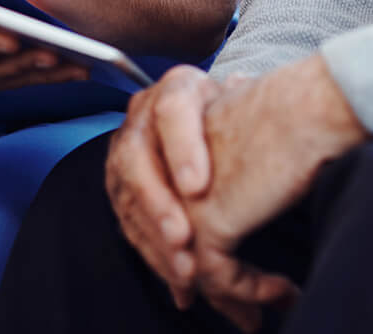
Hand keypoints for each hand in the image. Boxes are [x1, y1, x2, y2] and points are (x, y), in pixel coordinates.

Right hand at [106, 66, 224, 307]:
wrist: (210, 120)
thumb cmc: (235, 111)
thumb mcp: (246, 99)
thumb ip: (249, 100)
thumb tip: (246, 89)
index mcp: (178, 88)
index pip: (173, 110)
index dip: (182, 147)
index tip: (198, 186)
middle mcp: (143, 118)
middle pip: (137, 160)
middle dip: (158, 205)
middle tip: (184, 239)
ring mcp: (126, 154)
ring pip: (129, 200)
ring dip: (156, 241)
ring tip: (188, 273)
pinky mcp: (123, 190)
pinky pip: (132, 226)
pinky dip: (156, 257)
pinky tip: (182, 283)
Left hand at [181, 58, 362, 328]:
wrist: (309, 107)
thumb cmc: (291, 107)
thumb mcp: (244, 127)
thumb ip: (229, 144)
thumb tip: (230, 154)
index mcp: (163, 139)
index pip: (157, 208)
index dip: (179, 250)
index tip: (207, 281)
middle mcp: (163, 169)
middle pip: (166, 244)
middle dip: (198, 285)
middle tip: (239, 314)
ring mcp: (179, 197)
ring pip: (189, 266)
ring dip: (230, 299)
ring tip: (260, 315)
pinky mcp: (206, 219)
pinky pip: (219, 275)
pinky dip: (253, 291)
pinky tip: (284, 291)